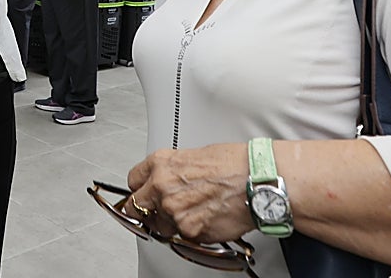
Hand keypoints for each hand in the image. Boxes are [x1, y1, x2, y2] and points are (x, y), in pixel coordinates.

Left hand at [127, 144, 253, 243]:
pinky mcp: (189, 231)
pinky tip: (206, 218)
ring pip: (160, 225)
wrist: (256, 179)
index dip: (140, 189)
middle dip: (146, 209)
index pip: (133, 181)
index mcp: (160, 164)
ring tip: (195, 212)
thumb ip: (172, 170)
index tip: (143, 194)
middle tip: (158, 210)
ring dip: (172, 223)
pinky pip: (182, 236)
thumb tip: (167, 180)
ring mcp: (173, 211)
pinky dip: (192, 232)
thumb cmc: (234, 164)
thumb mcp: (193, 155)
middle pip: (135, 207)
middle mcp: (161, 187)